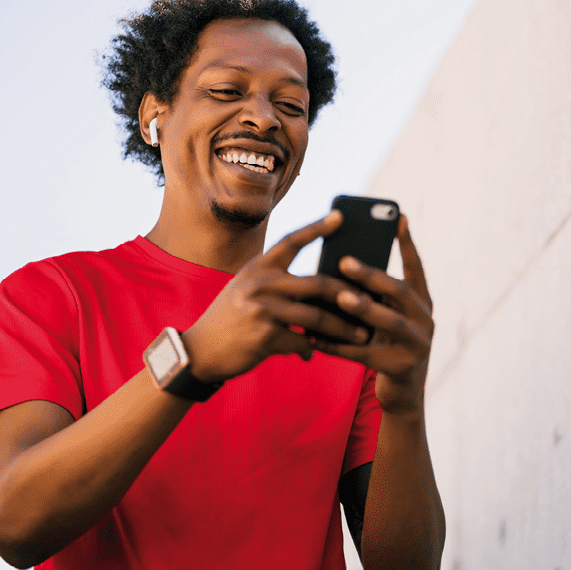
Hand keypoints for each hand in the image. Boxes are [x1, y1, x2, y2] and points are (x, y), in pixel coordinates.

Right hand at [182, 211, 372, 384]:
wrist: (199, 350)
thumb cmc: (230, 318)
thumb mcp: (246, 288)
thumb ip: (276, 282)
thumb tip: (321, 288)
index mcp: (259, 267)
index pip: (292, 240)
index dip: (317, 228)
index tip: (341, 216)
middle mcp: (261, 283)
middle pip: (318, 284)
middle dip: (349, 296)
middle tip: (370, 302)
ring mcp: (263, 309)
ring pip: (317, 317)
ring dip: (342, 328)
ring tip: (361, 334)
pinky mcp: (265, 336)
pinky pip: (301, 341)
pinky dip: (310, 348)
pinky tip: (312, 353)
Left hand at [321, 213, 434, 417]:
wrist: (404, 393)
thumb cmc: (388, 344)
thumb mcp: (390, 317)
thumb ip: (378, 297)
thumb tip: (342, 267)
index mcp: (422, 303)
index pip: (416, 268)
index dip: (408, 244)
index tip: (400, 217)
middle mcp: (425, 320)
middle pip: (400, 292)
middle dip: (372, 275)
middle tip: (345, 261)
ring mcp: (416, 345)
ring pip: (388, 322)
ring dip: (363, 307)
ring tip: (339, 297)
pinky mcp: (400, 367)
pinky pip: (365, 354)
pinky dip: (339, 345)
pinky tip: (316, 338)